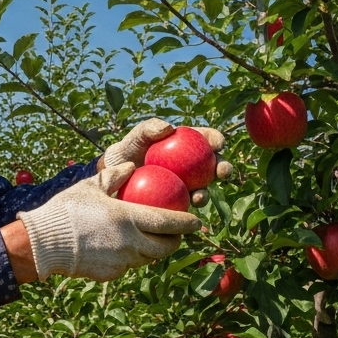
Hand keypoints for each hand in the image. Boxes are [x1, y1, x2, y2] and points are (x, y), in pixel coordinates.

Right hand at [18, 162, 200, 281]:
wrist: (43, 244)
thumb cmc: (66, 210)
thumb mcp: (90, 187)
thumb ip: (114, 176)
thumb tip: (131, 166)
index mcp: (129, 218)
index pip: (168, 222)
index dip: (186, 222)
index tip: (197, 220)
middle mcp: (130, 243)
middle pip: (164, 247)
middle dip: (175, 240)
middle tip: (176, 233)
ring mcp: (121, 262)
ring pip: (148, 258)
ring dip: (154, 250)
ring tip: (153, 240)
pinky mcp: (111, 274)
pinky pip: (128, 265)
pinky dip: (132, 256)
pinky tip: (126, 248)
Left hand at [101, 118, 232, 197]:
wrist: (114, 180)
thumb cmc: (125, 153)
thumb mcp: (134, 139)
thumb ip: (148, 129)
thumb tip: (169, 128)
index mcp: (185, 145)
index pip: (205, 139)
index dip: (216, 140)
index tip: (217, 144)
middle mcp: (190, 166)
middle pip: (213, 166)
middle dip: (224, 168)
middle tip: (222, 171)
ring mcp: (185, 186)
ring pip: (203, 189)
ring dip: (207, 193)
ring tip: (200, 196)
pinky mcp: (177, 204)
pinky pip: (186, 207)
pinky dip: (188, 208)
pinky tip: (186, 209)